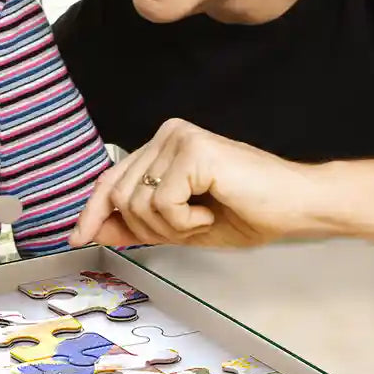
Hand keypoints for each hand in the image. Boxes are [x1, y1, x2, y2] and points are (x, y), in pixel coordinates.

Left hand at [68, 118, 325, 249]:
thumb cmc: (248, 213)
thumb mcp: (181, 226)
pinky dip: (184, 221)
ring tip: (203, 218)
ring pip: (136, 202)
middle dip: (148, 229)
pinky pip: (161, 203)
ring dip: (169, 228)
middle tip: (189, 229)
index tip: (76, 238)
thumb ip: (137, 224)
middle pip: (118, 196)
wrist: (297, 207)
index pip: (111, 180)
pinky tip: (211, 211)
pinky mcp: (192, 150)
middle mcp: (165, 134)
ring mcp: (178, 138)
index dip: (92, 212)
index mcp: (161, 146)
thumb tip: (93, 230)